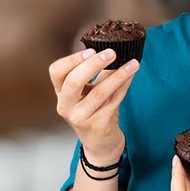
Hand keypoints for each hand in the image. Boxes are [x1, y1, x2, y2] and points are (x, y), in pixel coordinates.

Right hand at [49, 48, 138, 163]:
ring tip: (133, 63)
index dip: (72, 60)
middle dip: (93, 65)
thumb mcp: (91, 91)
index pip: (56, 72)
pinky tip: (132, 76)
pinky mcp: (97, 125)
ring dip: (118, 75)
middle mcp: (66, 105)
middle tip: (112, 52)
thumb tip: (115, 48)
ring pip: (99, 92)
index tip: (91, 50)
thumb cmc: (96, 110)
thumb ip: (98, 73)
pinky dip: (124, 87)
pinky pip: (113, 101)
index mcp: (61, 93)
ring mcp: (80, 117)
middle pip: (73, 81)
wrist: (101, 142)